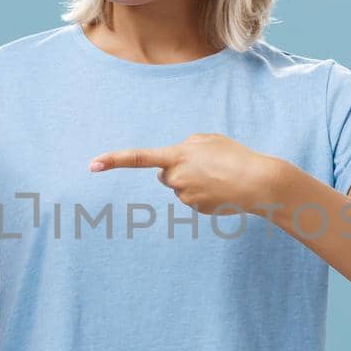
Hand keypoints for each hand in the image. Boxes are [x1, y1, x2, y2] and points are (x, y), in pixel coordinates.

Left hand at [87, 133, 283, 214]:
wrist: (258, 183)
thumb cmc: (235, 155)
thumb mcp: (209, 139)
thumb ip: (187, 145)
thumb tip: (176, 161)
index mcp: (176, 157)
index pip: (138, 158)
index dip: (114, 160)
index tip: (92, 165)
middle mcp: (176, 179)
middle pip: (165, 175)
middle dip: (178, 170)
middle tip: (205, 166)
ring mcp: (185, 197)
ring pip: (181, 188)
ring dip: (195, 182)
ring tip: (219, 176)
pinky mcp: (196, 210)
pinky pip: (194, 199)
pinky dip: (205, 194)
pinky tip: (223, 189)